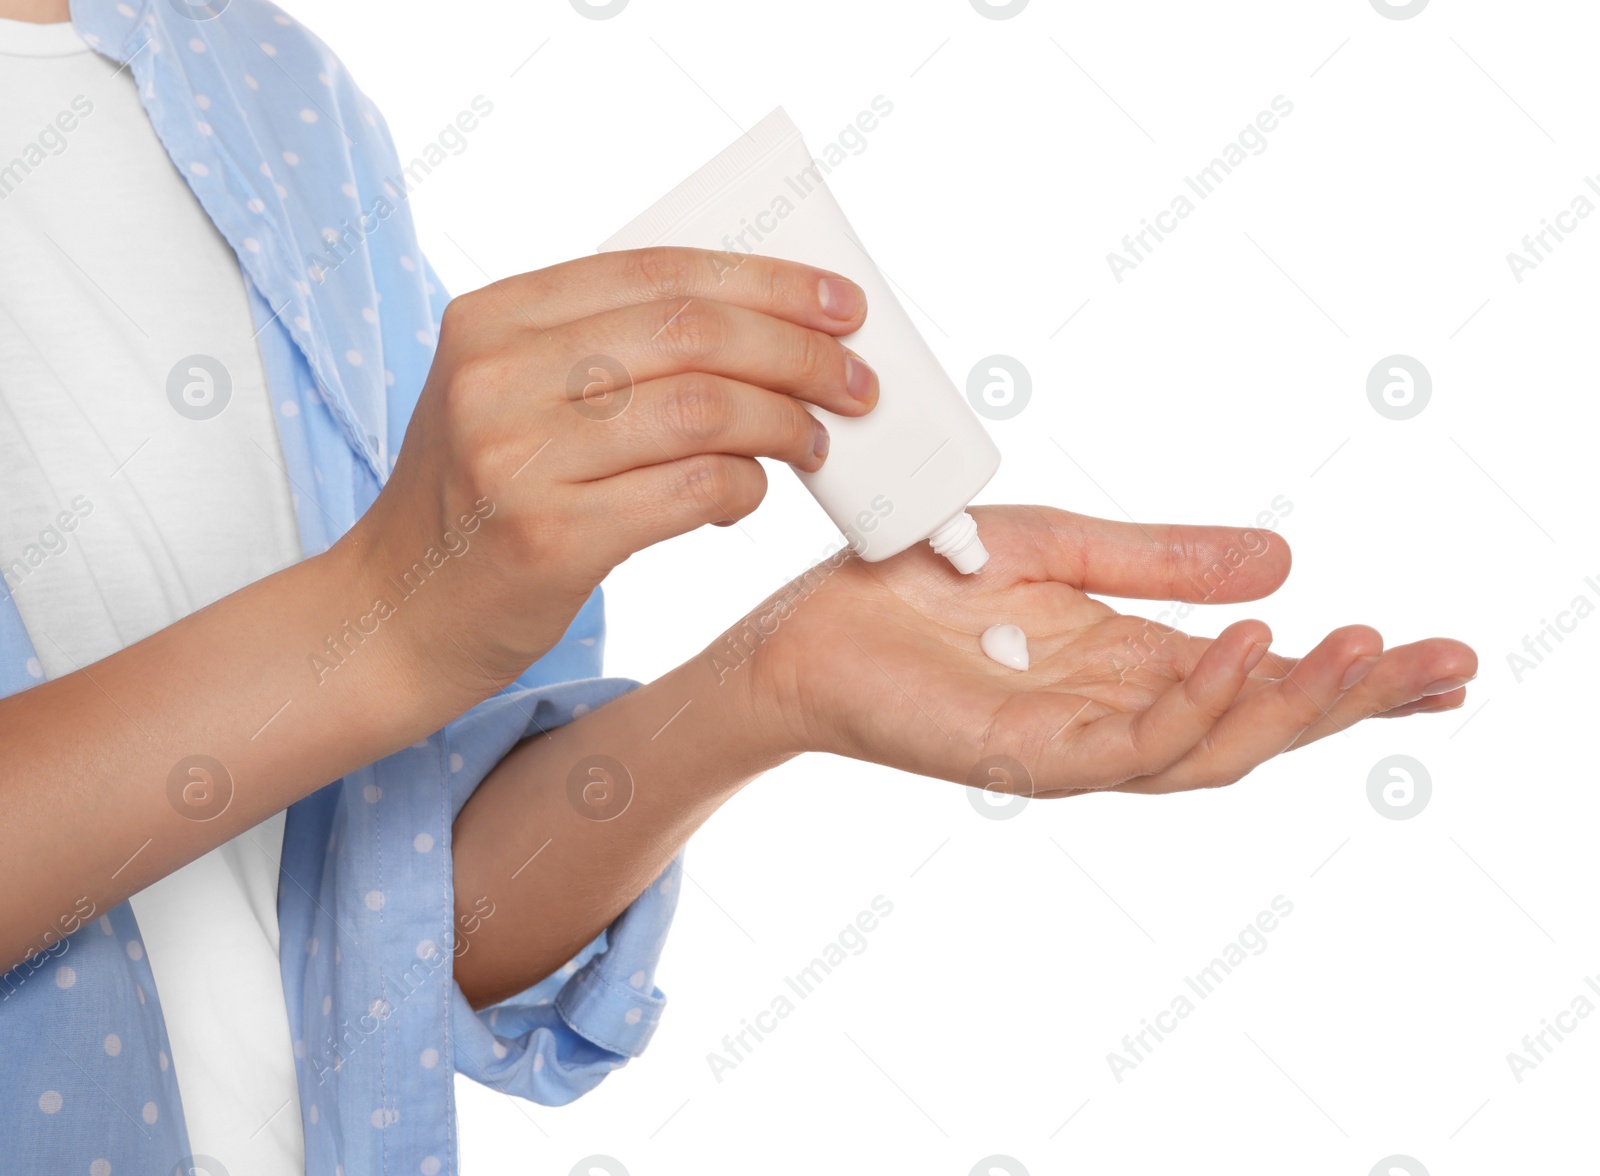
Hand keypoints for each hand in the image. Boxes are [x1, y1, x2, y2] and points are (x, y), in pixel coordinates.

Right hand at [350, 247, 877, 690]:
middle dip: (798, 352)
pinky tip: (751, 494)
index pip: (658, 271)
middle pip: (693, 332)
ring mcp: (517, 457)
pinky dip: (743, 487)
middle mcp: (496, 375)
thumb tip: (759, 326)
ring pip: (704, 409)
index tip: (840, 304)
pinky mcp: (549, 537)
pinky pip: (690, 490)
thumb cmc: (477, 502)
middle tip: (856, 382)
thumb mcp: (510, 395)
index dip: (766, 281)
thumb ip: (605, 352)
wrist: (395, 616)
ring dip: (784, 423)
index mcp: (492, 316)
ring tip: (817, 442)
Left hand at [731, 505, 1475, 796]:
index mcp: (1133, 668)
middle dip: (1354, 701)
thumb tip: (1285, 563)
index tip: (1442, 661)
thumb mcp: (1066, 549)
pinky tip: (1245, 654)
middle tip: (1445, 665)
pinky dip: (1194, 703)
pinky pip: (1130, 746)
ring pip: (1213, 749)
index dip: (1352, 677)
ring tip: (1361, 652)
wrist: (810, 618)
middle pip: (1261, 725)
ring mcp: (1076, 745)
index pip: (1264, 681)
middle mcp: (1119, 715)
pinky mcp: (1025, 757)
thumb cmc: (921, 582)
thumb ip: (1166, 561)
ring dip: (1293, 707)